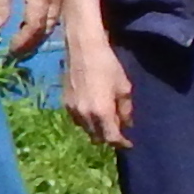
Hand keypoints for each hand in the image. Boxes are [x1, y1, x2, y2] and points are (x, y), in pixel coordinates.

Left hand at [0, 0, 62, 60]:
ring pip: (54, 18)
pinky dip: (45, 20)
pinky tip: (33, 20)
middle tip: (17, 51)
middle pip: (48, 26)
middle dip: (33, 41)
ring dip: (40, 31)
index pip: (35, 27)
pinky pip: (56, 8)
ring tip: (24, 39)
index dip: (23, 42)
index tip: (9, 51)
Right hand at [59, 32, 133, 146]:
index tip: (129, 144)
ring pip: (86, 130)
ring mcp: (73, 110)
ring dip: (97, 130)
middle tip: (119, 131)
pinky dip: (87, 121)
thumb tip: (127, 125)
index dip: (122, 143)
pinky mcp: (64, 103)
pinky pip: (77, 120)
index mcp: (102, 112)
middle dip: (109, 137)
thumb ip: (126, 110)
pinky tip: (94, 112)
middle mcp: (85, 115)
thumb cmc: (108, 66)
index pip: (112, 138)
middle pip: (98, 137)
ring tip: (107, 121)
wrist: (83, 49)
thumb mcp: (124, 88)